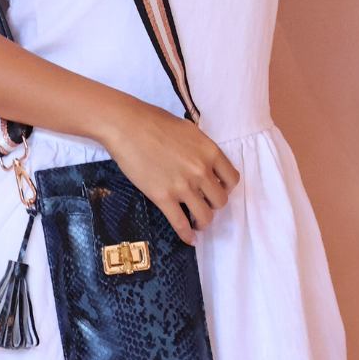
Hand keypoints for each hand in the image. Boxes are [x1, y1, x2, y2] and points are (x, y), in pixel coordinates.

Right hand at [97, 95, 239, 245]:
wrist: (126, 125)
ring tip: (196, 221)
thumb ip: (200, 148)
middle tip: (203, 202)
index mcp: (209, 151)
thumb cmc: (153, 120)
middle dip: (213, 204)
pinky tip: (188, 238)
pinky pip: (181, 224)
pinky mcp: (164, 198)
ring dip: (202, 222)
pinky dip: (187, 235)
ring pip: (205, 217)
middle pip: (220, 201)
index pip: (232, 179)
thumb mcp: (187, 130)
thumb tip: (204, 162)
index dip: (225, 187)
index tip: (216, 189)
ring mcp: (183, 186)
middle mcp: (201, 171)